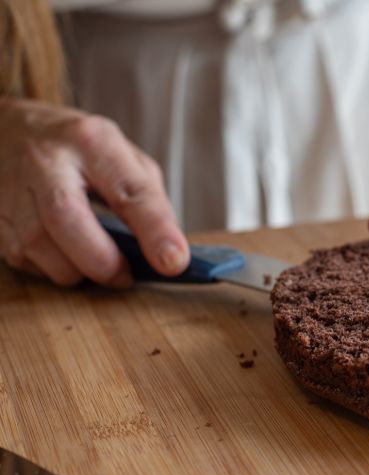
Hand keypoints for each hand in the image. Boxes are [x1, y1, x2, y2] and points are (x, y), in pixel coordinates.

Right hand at [0, 98, 188, 286]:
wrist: (8, 128)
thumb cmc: (79, 151)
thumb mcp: (123, 158)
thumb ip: (147, 201)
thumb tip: (168, 253)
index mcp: (93, 141)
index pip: (130, 189)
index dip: (155, 230)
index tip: (175, 262)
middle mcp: (45, 159)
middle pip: (66, 218)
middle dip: (101, 260)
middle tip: (123, 276)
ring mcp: (9, 184)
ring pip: (35, 244)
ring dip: (73, 269)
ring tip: (95, 264)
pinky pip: (17, 255)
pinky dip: (47, 267)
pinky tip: (62, 255)